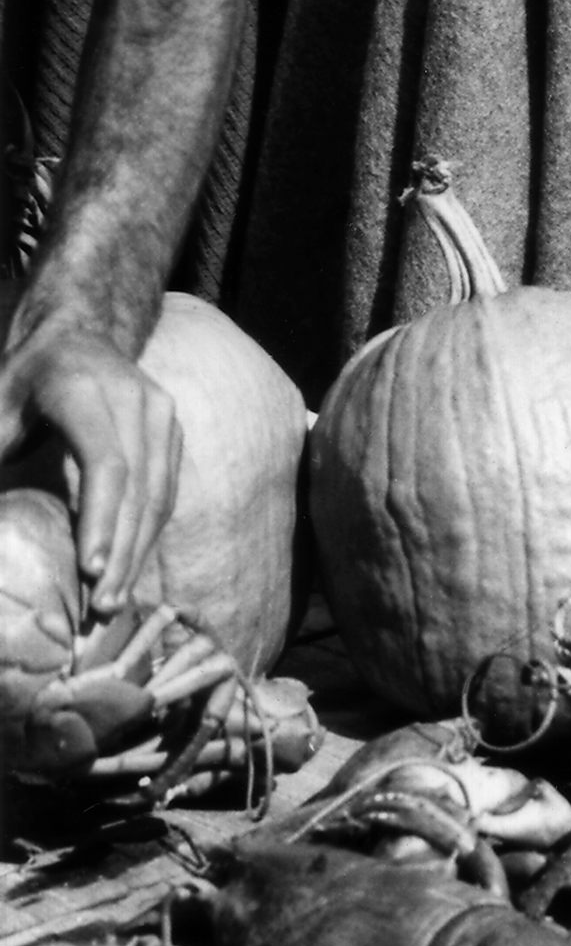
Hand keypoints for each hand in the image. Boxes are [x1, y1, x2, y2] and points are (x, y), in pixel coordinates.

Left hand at [0, 322, 180, 614]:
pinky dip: (148, 535)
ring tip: (114, 603)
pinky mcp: (172, 430)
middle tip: (99, 610)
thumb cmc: (23, 380)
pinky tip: (128, 570)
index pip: (106, 463)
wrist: (77, 335)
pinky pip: (165, 490)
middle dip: (120, 552)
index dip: (100, 519)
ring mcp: (161, 414)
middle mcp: (136, 400)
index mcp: (86, 390)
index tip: (87, 571)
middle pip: (138, 487)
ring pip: (158, 493)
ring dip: (137, 552)